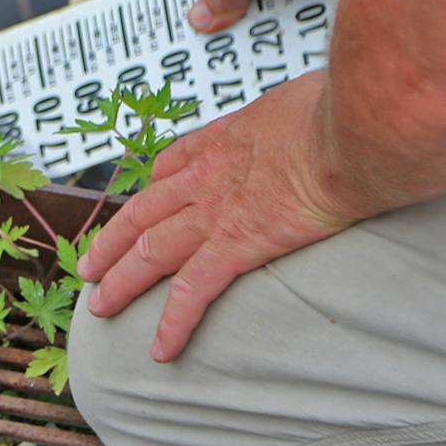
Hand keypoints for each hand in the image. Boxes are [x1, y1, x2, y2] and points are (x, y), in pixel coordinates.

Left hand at [77, 72, 363, 361]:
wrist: (354, 128)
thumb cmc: (346, 105)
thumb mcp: (307, 95)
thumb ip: (300, 112)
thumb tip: (323, 113)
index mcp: (224, 138)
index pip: (171, 166)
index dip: (150, 191)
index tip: (139, 208)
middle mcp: (207, 175)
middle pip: (143, 213)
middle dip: (111, 243)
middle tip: (90, 266)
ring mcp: (215, 212)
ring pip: (149, 252)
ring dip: (121, 283)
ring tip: (100, 307)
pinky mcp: (236, 245)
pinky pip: (193, 291)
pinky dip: (173, 323)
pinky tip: (161, 350)